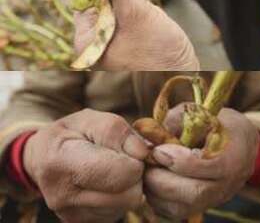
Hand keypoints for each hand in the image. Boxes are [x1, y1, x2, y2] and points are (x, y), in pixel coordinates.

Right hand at [23, 109, 149, 222]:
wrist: (42, 159)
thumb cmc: (70, 134)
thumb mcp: (89, 120)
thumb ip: (117, 131)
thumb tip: (144, 152)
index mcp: (62, 162)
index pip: (118, 173)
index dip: (134, 160)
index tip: (128, 148)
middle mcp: (63, 196)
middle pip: (129, 194)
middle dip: (135, 173)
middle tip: (124, 158)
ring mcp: (72, 214)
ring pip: (128, 204)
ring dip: (130, 185)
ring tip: (114, 168)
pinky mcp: (83, 222)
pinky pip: (120, 211)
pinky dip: (121, 195)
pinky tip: (108, 182)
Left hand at [74, 0, 198, 69]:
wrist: (183, 78)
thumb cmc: (159, 52)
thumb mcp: (137, 13)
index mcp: (85, 43)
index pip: (86, 0)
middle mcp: (92, 47)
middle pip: (98, 4)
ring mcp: (108, 47)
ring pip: (113, 10)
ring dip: (129, 2)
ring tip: (145, 14)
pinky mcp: (123, 46)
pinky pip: (123, 20)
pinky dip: (135, 13)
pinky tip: (148, 20)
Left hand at [144, 105, 258, 218]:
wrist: (242, 146)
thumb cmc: (220, 125)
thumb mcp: (202, 113)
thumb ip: (175, 120)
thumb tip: (143, 129)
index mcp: (231, 158)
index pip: (204, 167)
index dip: (177, 160)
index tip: (158, 149)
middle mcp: (225, 185)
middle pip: (191, 193)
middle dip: (161, 177)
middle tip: (146, 160)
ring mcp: (213, 201)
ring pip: (178, 207)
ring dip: (155, 189)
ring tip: (148, 167)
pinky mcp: (198, 210)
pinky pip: (171, 212)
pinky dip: (156, 197)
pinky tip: (154, 177)